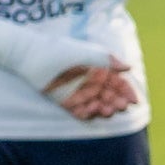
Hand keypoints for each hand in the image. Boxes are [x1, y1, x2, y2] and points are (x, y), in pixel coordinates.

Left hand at [0, 10, 135, 104]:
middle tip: (119, 108)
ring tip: (105, 110)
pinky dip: (86, 114)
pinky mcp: (65, 101)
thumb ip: (108, 60)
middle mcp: (90, 82)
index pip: (118, 83)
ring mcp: (78, 92)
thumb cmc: (60, 51)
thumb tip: (129, 67)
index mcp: (98, 69)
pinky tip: (90, 111)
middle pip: (109, 96)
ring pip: (97, 105)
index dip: (127, 92)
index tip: (133, 101)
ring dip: (103, 109)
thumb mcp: (87, 53)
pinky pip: (80, 111)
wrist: (31, 56)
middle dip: (117, 103)